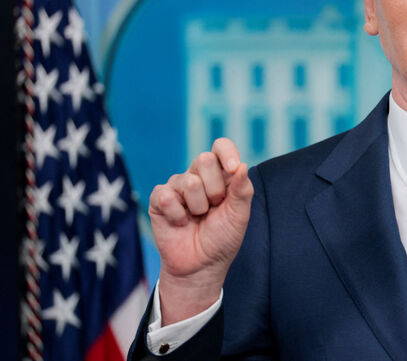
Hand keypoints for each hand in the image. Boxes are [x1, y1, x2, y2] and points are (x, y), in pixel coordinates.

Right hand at [148, 137, 253, 324]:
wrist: (202, 265)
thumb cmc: (223, 237)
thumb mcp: (239, 214)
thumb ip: (242, 190)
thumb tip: (242, 166)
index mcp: (221, 174)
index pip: (221, 146)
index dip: (226, 152)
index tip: (232, 167)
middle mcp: (198, 175)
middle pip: (204, 159)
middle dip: (215, 188)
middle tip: (214, 207)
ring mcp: (177, 186)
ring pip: (189, 181)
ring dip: (198, 206)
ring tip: (198, 218)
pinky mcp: (159, 199)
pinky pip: (167, 196)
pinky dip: (178, 215)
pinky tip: (180, 222)